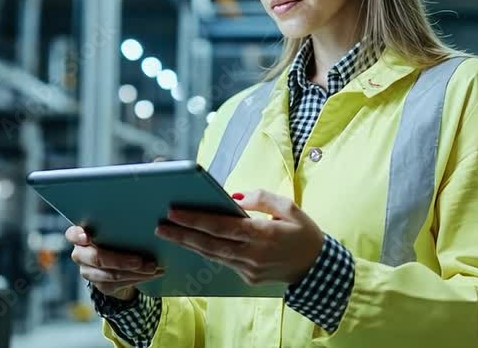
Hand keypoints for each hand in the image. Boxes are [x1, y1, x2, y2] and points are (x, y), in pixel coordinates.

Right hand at [65, 225, 163, 298]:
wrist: (119, 261)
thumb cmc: (118, 236)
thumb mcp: (116, 229)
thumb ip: (118, 225)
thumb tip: (143, 218)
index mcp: (81, 236)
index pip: (72, 234)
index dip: (78, 236)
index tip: (88, 237)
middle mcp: (81, 254)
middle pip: (96, 258)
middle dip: (120, 261)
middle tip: (140, 261)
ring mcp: (88, 271)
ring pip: (110, 275)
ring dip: (135, 272)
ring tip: (153, 268)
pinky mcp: (100, 285)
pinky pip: (118, 284)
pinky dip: (137, 279)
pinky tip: (151, 274)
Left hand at [155, 189, 324, 285]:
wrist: (317, 268)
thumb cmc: (304, 232)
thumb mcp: (289, 207)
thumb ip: (261, 198)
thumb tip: (233, 198)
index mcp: (263, 234)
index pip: (221, 226)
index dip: (195, 219)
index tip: (174, 212)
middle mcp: (254, 254)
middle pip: (210, 244)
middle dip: (182, 234)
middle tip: (160, 226)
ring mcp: (250, 270)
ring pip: (213, 256)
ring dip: (190, 244)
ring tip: (169, 233)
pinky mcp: (248, 278)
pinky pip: (223, 262)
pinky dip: (207, 251)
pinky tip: (192, 242)